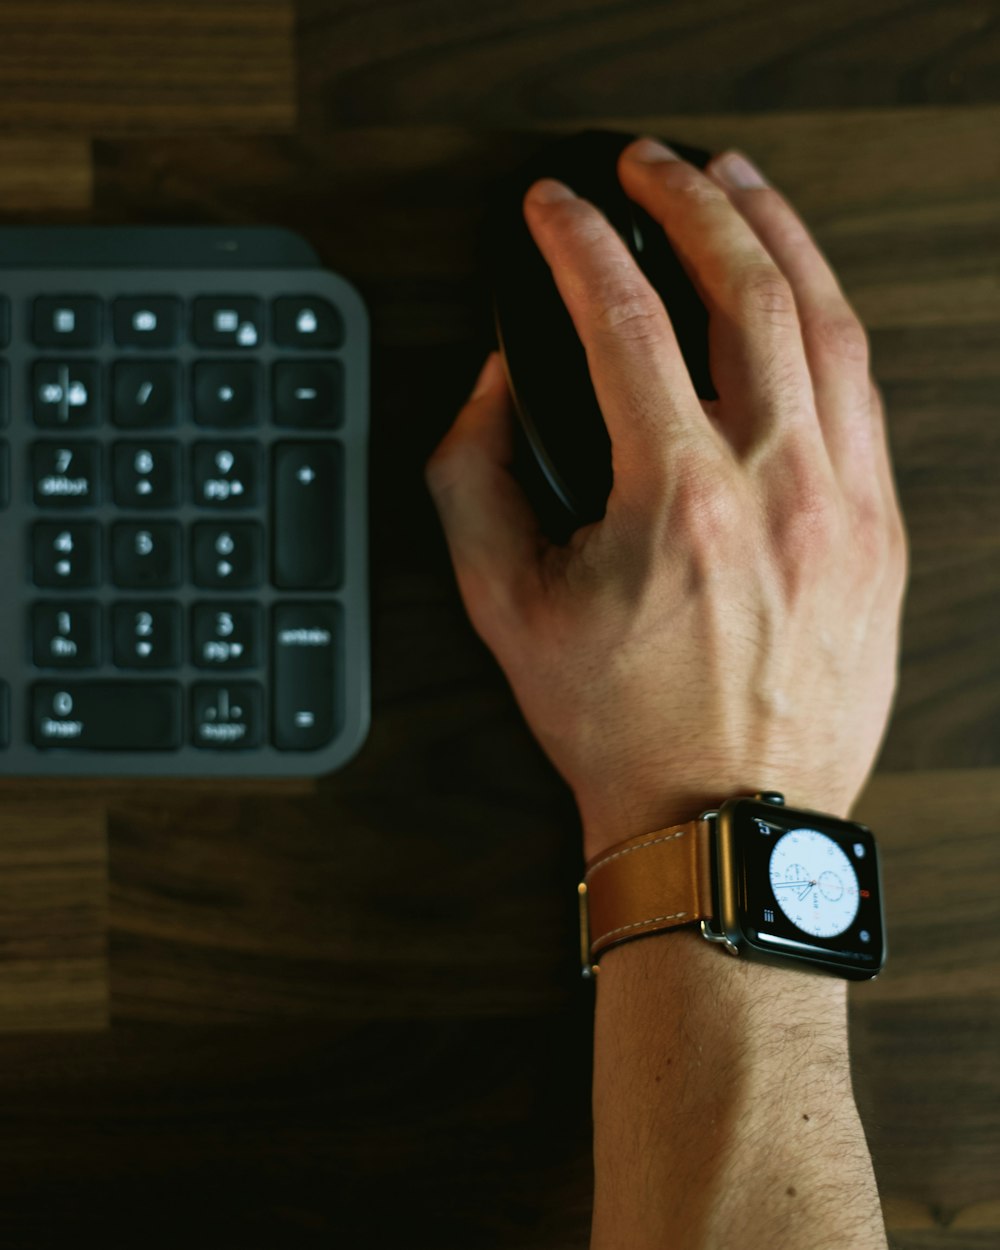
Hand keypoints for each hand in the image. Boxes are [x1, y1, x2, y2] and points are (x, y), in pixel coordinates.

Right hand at [424, 139, 908, 863]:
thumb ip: (474, 476)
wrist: (724, 817)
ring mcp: (847, 505)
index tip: (553, 208)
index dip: (579, 242)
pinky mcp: (882, 532)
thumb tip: (497, 386)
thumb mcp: (503, 605)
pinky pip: (865, 392)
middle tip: (651, 164)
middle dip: (690, 201)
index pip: (623, 320)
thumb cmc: (621, 725)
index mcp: (679, 500)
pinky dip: (828, 321)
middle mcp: (779, 486)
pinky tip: (801, 296)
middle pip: (744, 289)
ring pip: (829, 322)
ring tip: (740, 188)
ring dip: (780, 237)